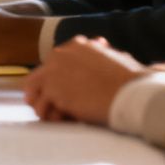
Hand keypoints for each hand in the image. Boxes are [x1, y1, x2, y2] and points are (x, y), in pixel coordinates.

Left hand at [23, 37, 145, 125]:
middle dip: (44, 92)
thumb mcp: (114, 57)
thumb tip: (101, 43)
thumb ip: (102, 52)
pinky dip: (49, 116)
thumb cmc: (130, 80)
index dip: (56, 79)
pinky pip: (41, 107)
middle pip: (38, 75)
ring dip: (45, 106)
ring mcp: (54, 72)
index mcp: (77, 45)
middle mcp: (61, 54)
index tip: (61, 90)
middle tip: (51, 108)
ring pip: (35, 91)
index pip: (54, 62)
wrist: (129, 93)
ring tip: (56, 117)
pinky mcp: (53, 90)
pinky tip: (61, 122)